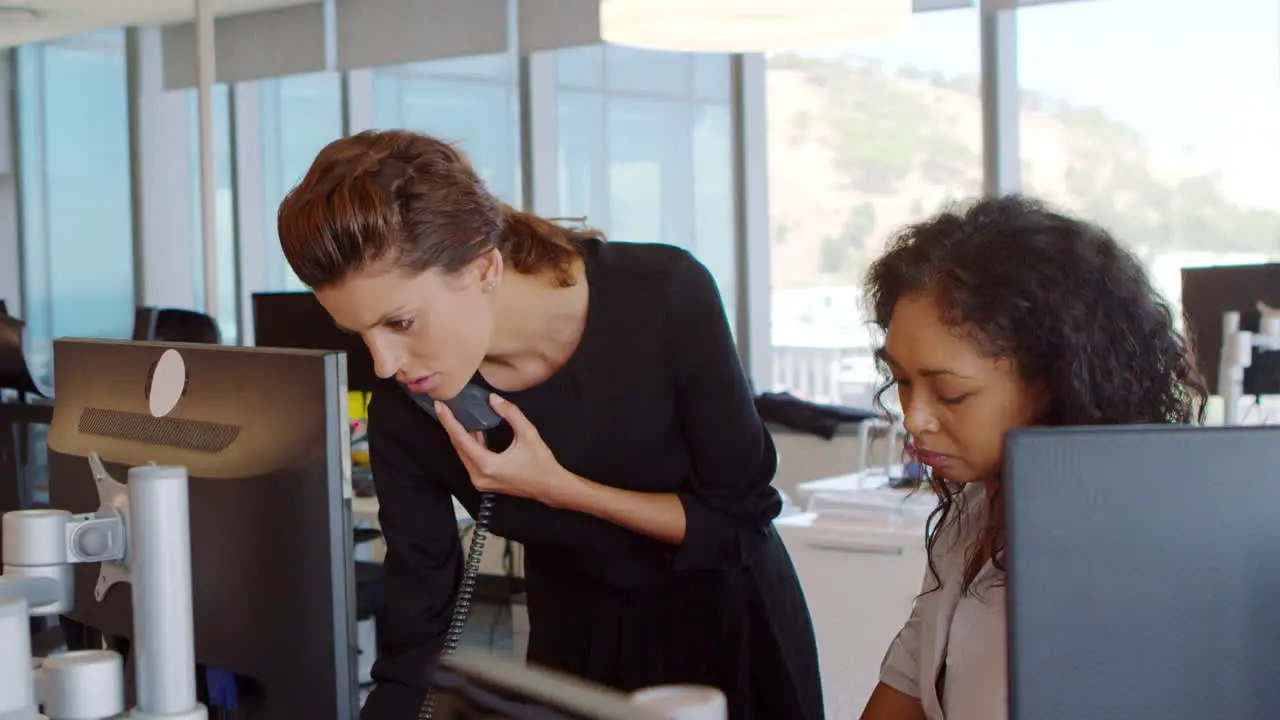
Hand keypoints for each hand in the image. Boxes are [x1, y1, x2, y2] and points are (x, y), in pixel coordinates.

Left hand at [435, 394, 578, 506]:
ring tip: (456, 416)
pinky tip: (475, 432)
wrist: (549, 487)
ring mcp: (480, 481)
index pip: (461, 439)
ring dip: (461, 435)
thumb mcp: (528, 434)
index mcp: (487, 465)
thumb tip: (493, 399)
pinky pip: (471, 460)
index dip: (449, 421)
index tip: (440, 407)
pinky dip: (470, 445)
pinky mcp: (484, 481)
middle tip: (444, 407)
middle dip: (451, 426)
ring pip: (464, 454)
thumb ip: (510, 413)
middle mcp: (479, 476)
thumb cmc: (541, 464)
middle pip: (458, 447)